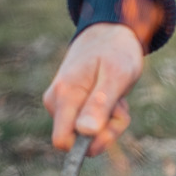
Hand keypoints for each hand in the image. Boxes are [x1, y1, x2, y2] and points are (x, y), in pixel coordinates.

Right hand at [44, 23, 144, 155]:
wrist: (111, 32)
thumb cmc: (116, 51)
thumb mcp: (117, 74)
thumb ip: (100, 103)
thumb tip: (84, 133)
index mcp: (64, 94)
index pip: (63, 141)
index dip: (88, 143)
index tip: (111, 122)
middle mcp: (56, 102)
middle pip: (80, 141)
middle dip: (106, 129)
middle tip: (120, 101)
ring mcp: (61, 105)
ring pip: (88, 134)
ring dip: (110, 120)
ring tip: (116, 93)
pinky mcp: (71, 107)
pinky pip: (91, 125)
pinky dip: (107, 115)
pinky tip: (112, 95)